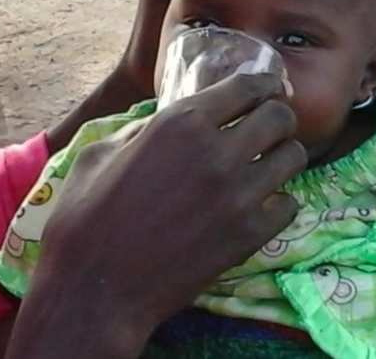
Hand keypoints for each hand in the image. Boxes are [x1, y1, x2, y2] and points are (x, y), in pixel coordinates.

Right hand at [10, 74, 306, 357]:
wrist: (93, 290)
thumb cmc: (82, 220)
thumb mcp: (99, 154)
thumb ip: (140, 129)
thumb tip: (163, 122)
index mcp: (180, 124)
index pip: (248, 86)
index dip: (262, 85)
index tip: (267, 91)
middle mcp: (217, 152)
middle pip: (281, 117)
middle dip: (277, 119)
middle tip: (267, 130)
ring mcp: (238, 195)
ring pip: (293, 157)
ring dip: (282, 157)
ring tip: (267, 166)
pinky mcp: (249, 236)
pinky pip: (289, 205)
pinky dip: (279, 202)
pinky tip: (260, 206)